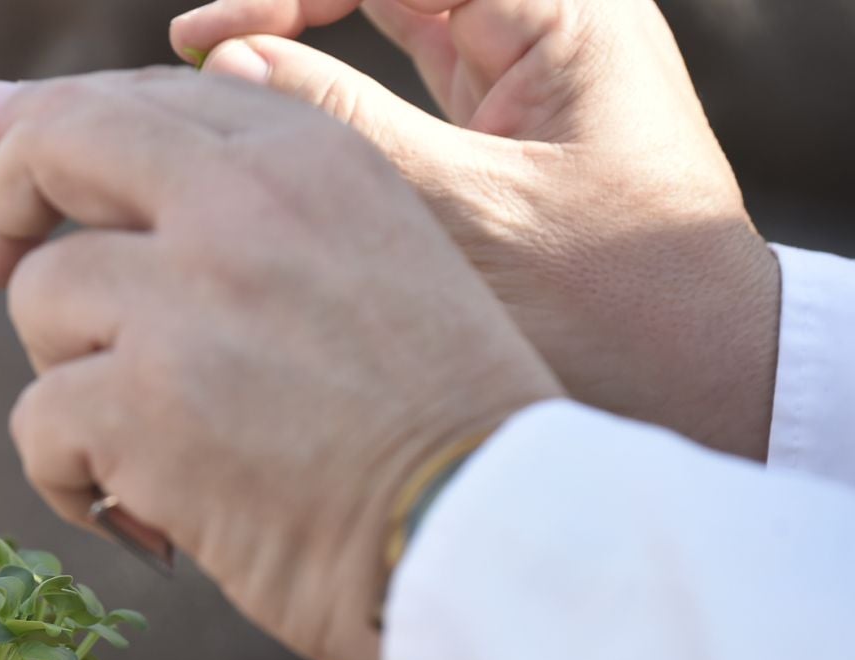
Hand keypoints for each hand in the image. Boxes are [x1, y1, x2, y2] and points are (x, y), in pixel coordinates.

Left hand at [0, 69, 559, 659]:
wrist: (492, 538)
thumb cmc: (434, 422)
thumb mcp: (372, 258)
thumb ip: (252, 208)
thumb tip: (113, 169)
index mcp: (307, 158)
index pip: (137, 101)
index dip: (54, 134)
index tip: (17, 184)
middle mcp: (240, 206)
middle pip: (55, 147)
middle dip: (2, 203)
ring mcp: (185, 304)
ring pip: (37, 299)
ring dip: (66, 376)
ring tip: (141, 444)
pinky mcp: (144, 409)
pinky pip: (36, 421)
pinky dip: (68, 479)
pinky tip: (140, 518)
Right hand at [169, 0, 781, 459]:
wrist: (709, 383)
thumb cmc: (616, 308)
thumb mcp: (468, 214)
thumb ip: (347, 129)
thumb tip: (228, 65)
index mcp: (561, 8)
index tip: (197, 42)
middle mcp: (544, 20)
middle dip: (281, 9)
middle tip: (190, 60)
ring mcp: (521, 71)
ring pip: (379, 20)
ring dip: (295, 49)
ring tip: (210, 92)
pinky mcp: (500, 125)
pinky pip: (394, 80)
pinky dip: (327, 102)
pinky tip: (266, 138)